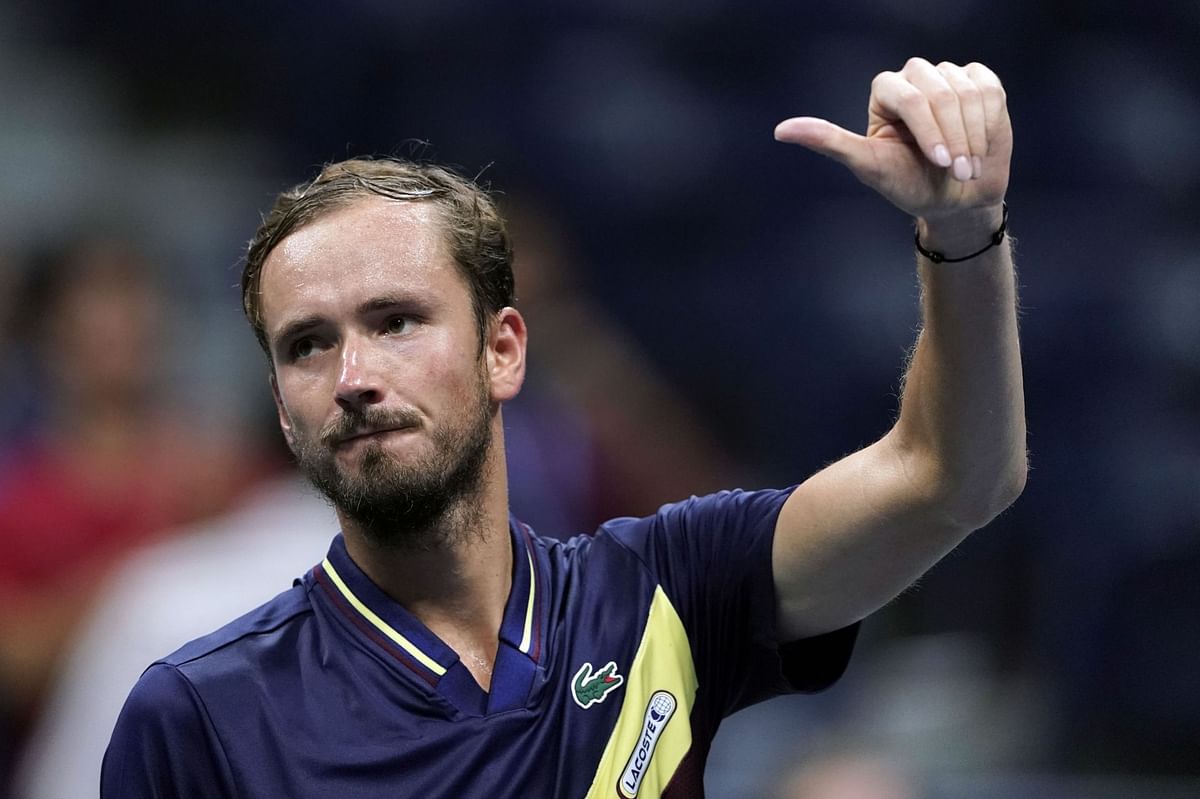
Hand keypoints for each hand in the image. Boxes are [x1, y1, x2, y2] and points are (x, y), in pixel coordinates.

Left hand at [774, 58, 1010, 223]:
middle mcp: (914, 76)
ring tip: (967, 167)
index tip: (940, 165)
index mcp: (884, 91)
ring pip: (969, 94)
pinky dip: (990, 123)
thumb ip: (830, 143)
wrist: (955, 198)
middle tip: (956, 172)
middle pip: (943, 94)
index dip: (931, 132)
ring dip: (974, 137)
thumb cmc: (908, 184)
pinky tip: (981, 146)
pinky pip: (990, 91)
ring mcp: (949, 76)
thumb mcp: (868, 167)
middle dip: (953, 139)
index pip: (913, 98)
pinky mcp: (980, 81)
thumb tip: (781, 130)